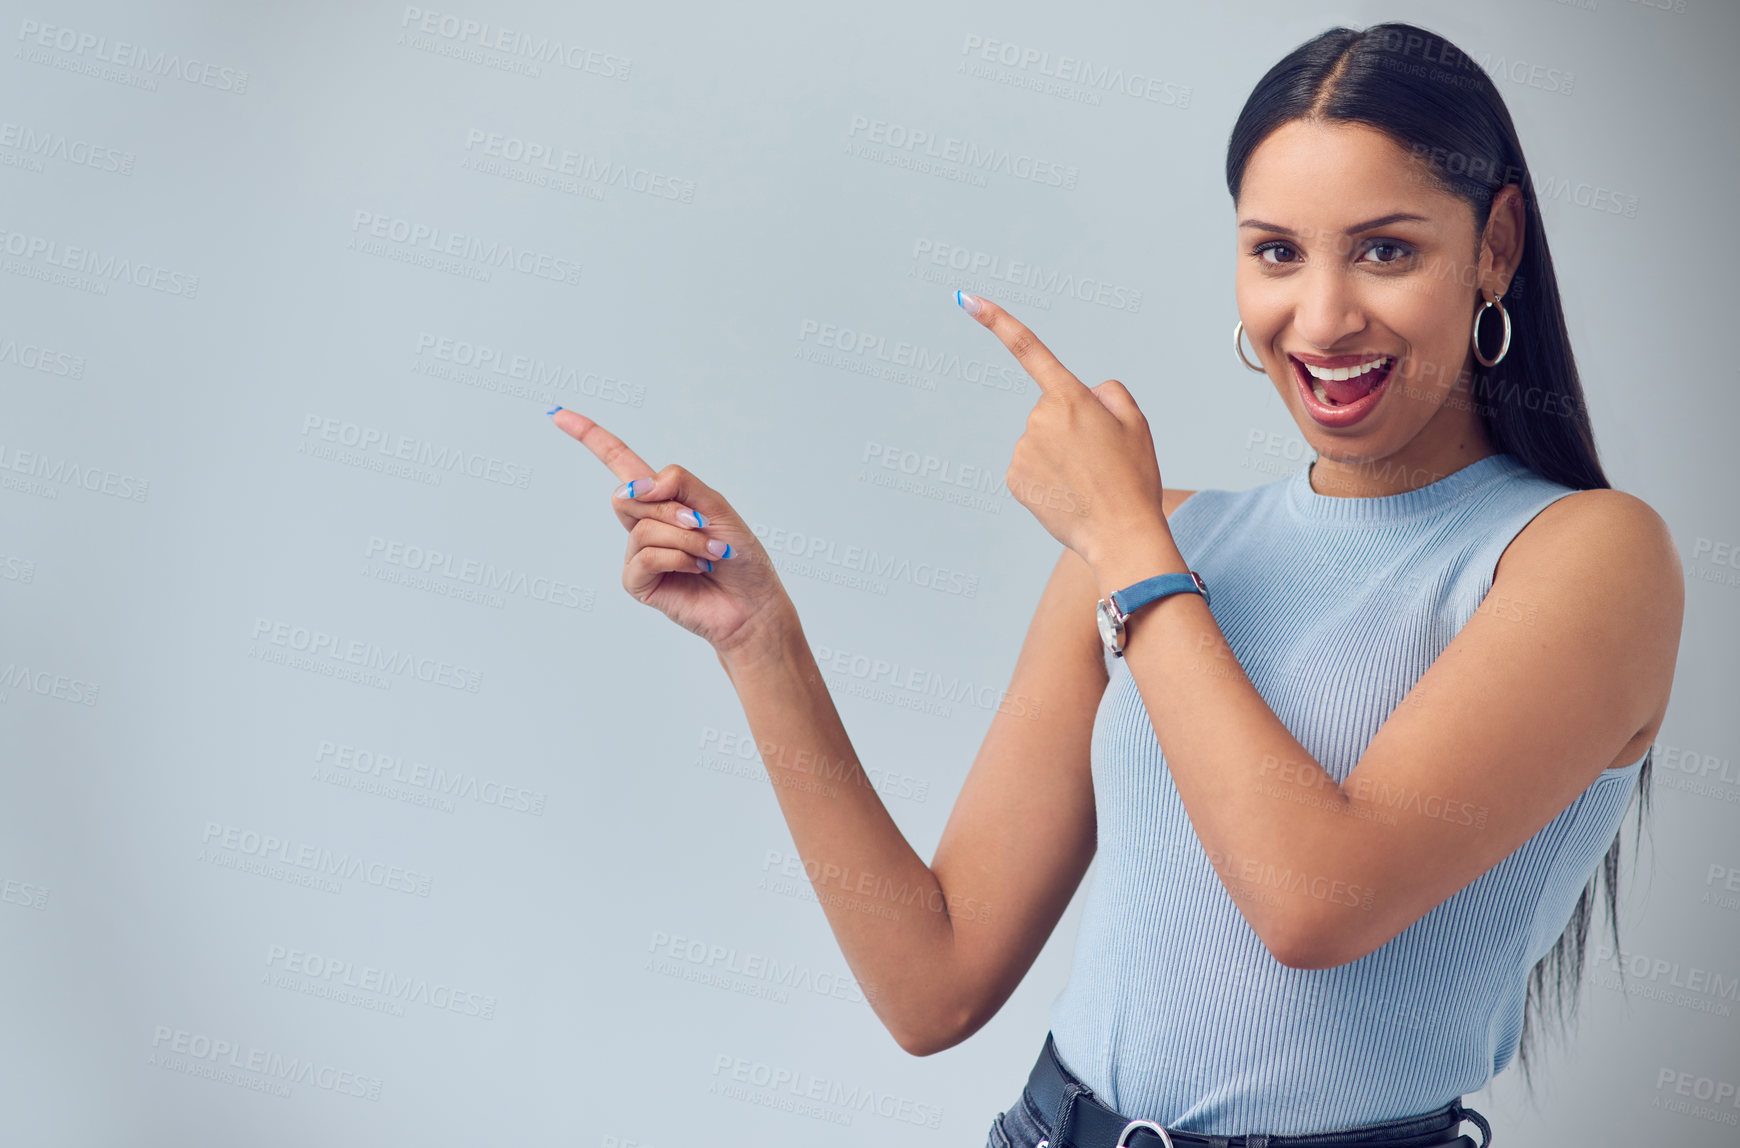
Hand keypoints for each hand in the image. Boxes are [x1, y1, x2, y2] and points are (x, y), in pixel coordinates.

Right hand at [548, 409, 794, 656]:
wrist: (752, 602)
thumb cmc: (739, 555)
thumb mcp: (716, 506)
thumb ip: (678, 484)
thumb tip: (634, 487)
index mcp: (660, 499)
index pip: (618, 461)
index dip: (589, 437)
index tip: (559, 415)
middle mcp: (642, 523)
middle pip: (627, 495)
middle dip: (670, 509)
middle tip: (702, 527)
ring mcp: (637, 554)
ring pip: (643, 529)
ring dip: (686, 540)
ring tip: (710, 555)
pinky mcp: (638, 583)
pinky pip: (646, 557)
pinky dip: (678, 559)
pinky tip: (697, 570)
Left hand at [956, 292, 1170, 569]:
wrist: (1120, 533)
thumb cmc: (1133, 478)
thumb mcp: (1137, 423)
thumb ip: (1109, 394)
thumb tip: (1085, 394)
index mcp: (1071, 396)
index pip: (1029, 348)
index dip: (996, 321)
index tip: (966, 299)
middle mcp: (1039, 417)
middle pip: (1052, 412)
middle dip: (1072, 429)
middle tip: (1100, 460)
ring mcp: (1022, 449)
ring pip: (1040, 443)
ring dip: (1060, 457)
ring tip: (1087, 481)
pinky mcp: (1013, 478)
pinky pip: (1030, 469)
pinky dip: (1046, 479)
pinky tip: (1068, 494)